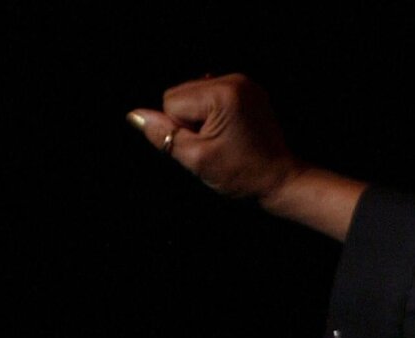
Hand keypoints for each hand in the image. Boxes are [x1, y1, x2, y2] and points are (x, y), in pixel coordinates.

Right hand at [127, 74, 298, 201]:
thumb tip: (134, 115)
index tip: (205, 147)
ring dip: (199, 117)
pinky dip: (212, 113)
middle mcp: (234, 79)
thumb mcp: (196, 159)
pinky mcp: (248, 90)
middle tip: (213, 145)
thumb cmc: (240, 175)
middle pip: (181, 93)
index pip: (170, 101)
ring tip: (222, 140)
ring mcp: (243, 82)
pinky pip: (211, 95)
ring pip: (193, 94)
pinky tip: (228, 131)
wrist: (280, 181)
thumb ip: (163, 135)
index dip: (179, 130)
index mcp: (222, 93)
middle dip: (188, 121)